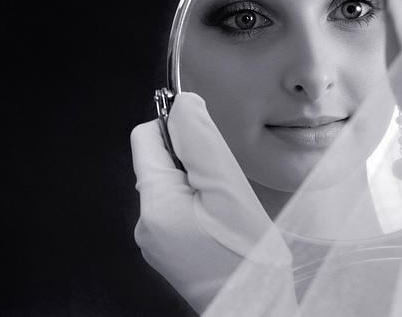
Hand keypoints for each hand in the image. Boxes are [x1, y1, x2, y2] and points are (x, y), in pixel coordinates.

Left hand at [130, 92, 291, 312]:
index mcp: (154, 203)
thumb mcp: (228, 189)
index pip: (147, 136)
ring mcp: (156, 241)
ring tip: (228, 209)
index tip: (207, 143)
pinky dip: (203, 207)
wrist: (256, 308)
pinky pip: (181, 211)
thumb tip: (182, 104)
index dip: (178, 128)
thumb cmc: (246, 257)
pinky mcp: (171, 252)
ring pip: (175, 186)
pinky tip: (224, 224)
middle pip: (162, 161)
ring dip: (202, 186)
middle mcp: (145, 223)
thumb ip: (201, 142)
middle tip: (226, 185)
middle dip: (195, 162)